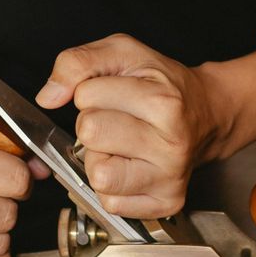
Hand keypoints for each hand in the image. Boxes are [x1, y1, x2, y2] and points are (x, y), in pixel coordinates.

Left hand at [37, 34, 235, 218]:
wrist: (207, 114)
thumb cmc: (163, 84)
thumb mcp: (124, 53)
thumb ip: (78, 62)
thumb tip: (48, 97)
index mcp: (164, 101)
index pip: (85, 96)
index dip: (90, 92)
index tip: (114, 94)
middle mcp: (172, 143)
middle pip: (89, 135)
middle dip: (92, 124)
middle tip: (117, 119)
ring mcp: (170, 177)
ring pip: (98, 176)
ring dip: (100, 160)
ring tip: (121, 146)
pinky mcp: (166, 203)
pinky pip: (110, 203)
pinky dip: (112, 186)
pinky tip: (130, 167)